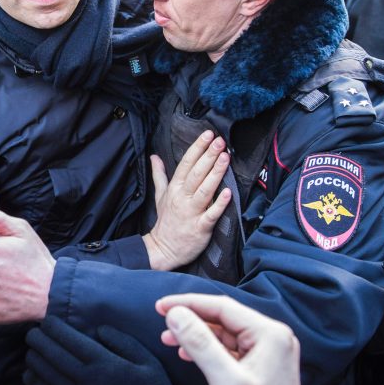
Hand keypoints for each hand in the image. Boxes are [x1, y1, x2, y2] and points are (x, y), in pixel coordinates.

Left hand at [24, 318, 182, 384]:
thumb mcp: (147, 360)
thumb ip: (122, 341)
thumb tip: (98, 328)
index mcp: (105, 364)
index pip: (71, 341)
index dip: (54, 328)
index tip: (47, 320)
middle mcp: (88, 381)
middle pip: (54, 356)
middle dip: (39, 341)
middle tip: (31, 332)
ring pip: (48, 375)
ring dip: (35, 359)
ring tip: (30, 349)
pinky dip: (36, 383)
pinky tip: (30, 373)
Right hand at [143, 131, 230, 270]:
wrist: (163, 249)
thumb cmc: (166, 221)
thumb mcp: (160, 195)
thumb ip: (159, 175)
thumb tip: (154, 157)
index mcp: (174, 188)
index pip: (186, 163)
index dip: (197, 148)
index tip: (208, 134)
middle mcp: (182, 198)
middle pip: (196, 173)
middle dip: (209, 156)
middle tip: (220, 141)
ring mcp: (191, 212)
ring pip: (205, 190)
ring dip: (215, 173)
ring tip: (225, 158)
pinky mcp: (200, 227)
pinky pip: (211, 214)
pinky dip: (219, 203)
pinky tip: (229, 192)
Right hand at [156, 294, 302, 384]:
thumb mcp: (226, 382)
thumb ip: (201, 344)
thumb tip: (176, 314)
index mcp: (270, 335)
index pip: (222, 307)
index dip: (188, 303)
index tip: (161, 306)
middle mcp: (272, 338)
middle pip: (222, 318)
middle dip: (190, 319)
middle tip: (162, 320)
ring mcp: (267, 353)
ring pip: (223, 333)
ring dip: (195, 334)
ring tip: (169, 338)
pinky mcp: (259, 367)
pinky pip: (228, 349)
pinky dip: (206, 349)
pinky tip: (187, 352)